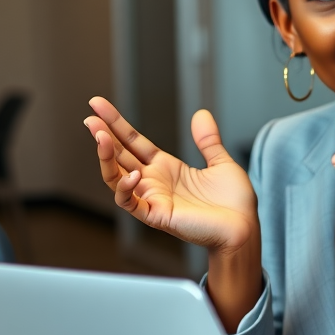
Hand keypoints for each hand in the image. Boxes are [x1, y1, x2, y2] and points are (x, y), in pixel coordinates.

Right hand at [84, 97, 256, 253]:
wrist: (245, 229)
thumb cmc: (234, 203)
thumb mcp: (221, 163)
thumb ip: (208, 140)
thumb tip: (201, 113)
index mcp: (167, 168)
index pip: (134, 142)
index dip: (117, 123)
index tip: (99, 104)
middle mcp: (155, 182)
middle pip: (120, 155)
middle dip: (103, 136)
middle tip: (89, 118)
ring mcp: (153, 198)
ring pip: (116, 178)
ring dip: (106, 158)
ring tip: (100, 137)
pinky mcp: (157, 215)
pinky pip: (131, 202)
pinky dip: (126, 188)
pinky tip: (132, 174)